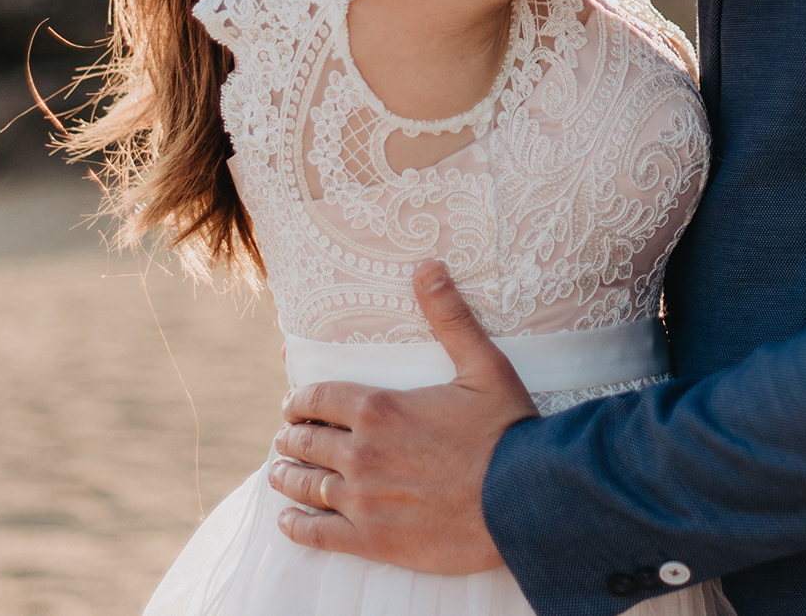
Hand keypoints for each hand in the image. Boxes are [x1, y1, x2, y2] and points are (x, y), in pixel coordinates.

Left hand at [268, 262, 535, 572]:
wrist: (526, 501)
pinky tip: (288, 521)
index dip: (299, 400)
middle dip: (291, 437)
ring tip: (280, 473)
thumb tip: (427, 265)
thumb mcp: (483, 365)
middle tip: (286, 438)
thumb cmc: (507, 430)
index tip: (292, 405)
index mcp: (379, 408)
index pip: (317, 399)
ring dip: (287, 476)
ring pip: (305, 486)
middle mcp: (362, 453)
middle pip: (306, 442)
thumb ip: (449, 316)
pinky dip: (297, 526)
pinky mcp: (373, 539)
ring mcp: (364, 499)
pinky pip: (318, 534)